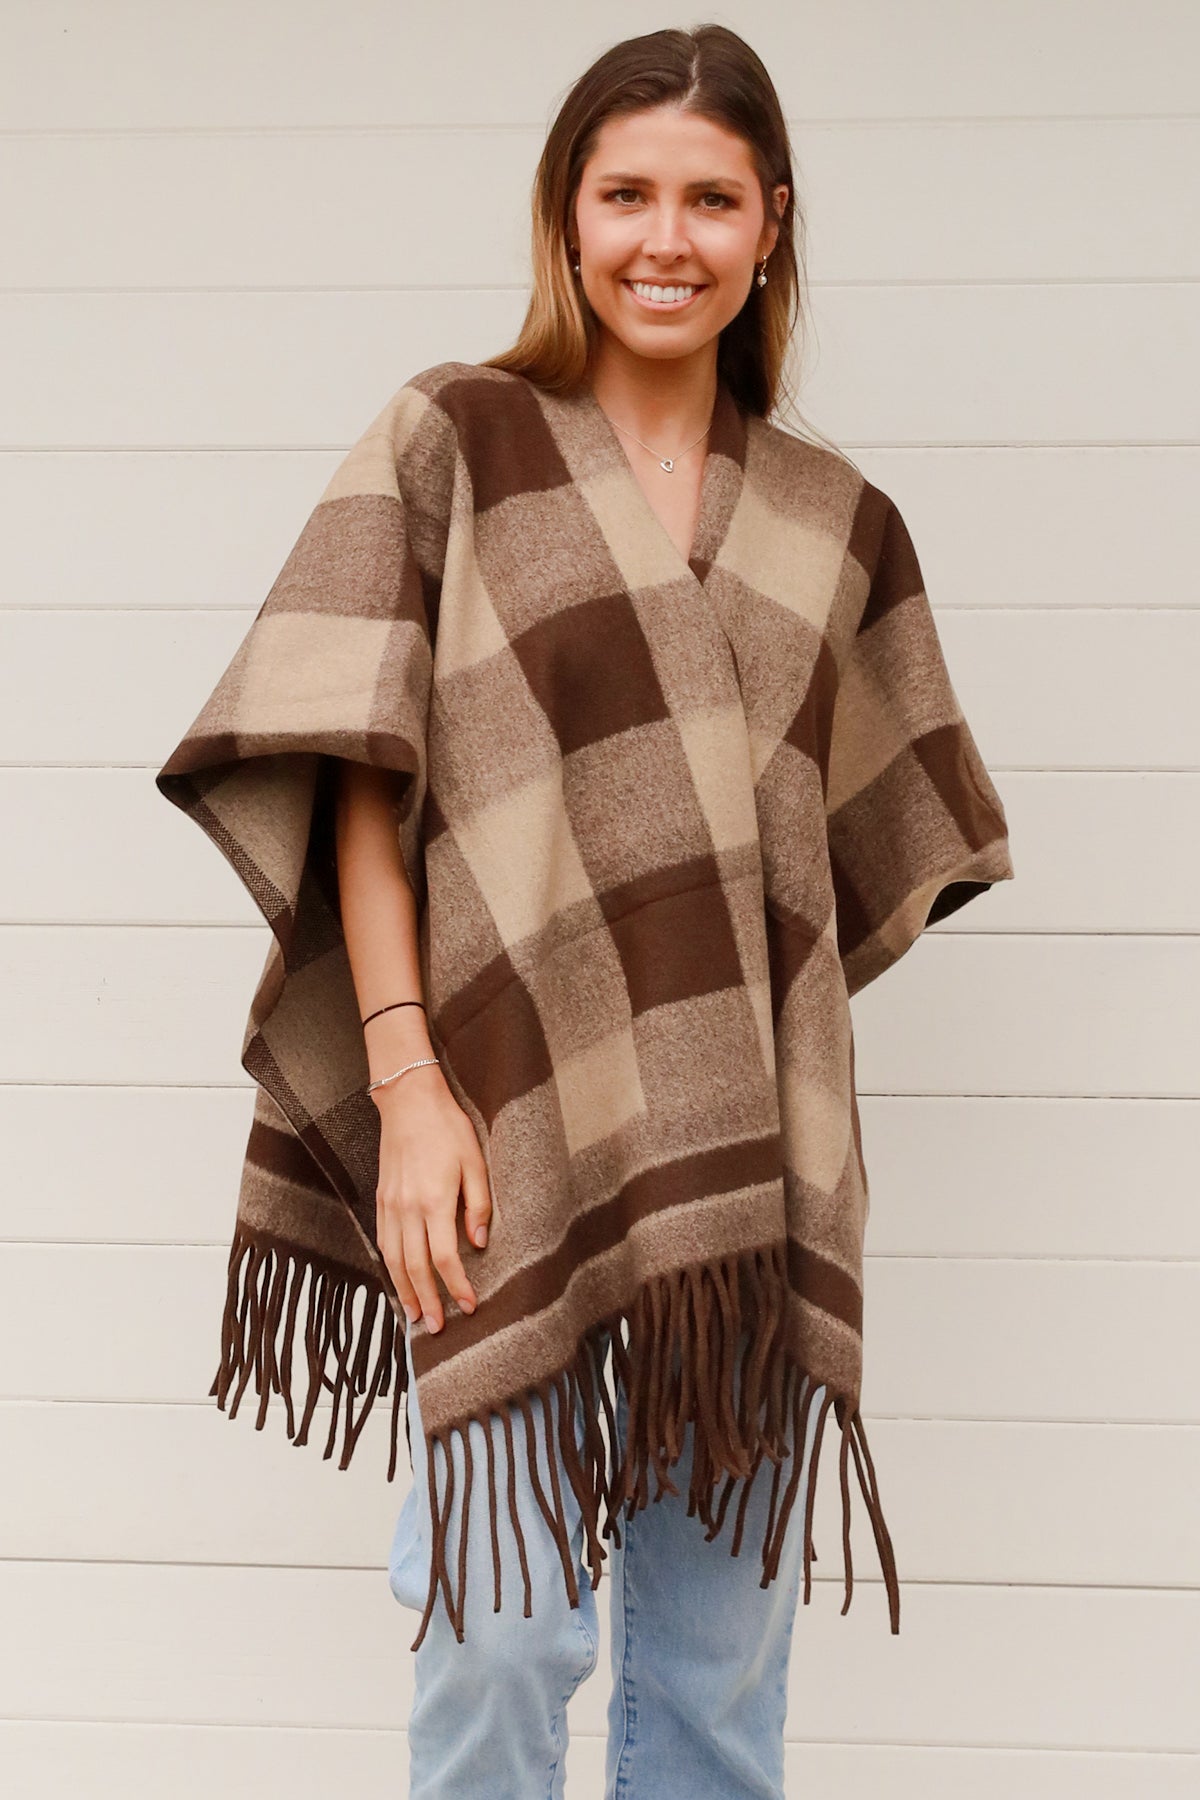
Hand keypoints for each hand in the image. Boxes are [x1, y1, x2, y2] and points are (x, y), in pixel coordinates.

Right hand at [373, 1064, 491, 1332]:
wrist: (408, 1101)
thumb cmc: (447, 1128)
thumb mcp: (475, 1161)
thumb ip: (479, 1204)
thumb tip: (479, 1242)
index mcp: (435, 1201)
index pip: (445, 1258)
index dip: (457, 1286)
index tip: (469, 1305)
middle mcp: (408, 1208)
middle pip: (416, 1268)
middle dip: (429, 1300)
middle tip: (439, 1327)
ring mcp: (391, 1205)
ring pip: (395, 1260)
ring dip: (406, 1291)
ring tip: (417, 1316)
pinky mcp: (382, 1200)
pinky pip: (384, 1242)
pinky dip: (391, 1267)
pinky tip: (399, 1280)